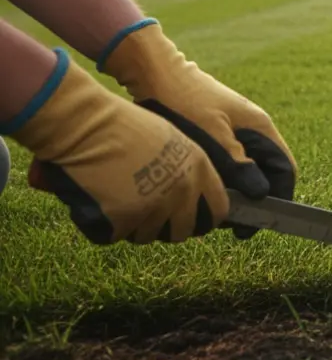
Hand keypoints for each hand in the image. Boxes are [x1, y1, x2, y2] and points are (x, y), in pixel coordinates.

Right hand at [10, 50, 236, 243]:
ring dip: (133, 225)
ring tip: (117, 198)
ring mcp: (154, 207)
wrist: (87, 124)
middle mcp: (182, 191)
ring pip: (147, 235)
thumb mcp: (171, 140)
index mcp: (198, 169)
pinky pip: (116, 235)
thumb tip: (193, 197)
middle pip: (183, 231)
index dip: (204, 218)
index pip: (218, 210)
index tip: (193, 220)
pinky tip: (98, 200)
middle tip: (146, 214)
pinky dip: (105, 225)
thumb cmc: (123, 125)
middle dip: (166, 228)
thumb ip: (185, 169)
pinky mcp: (124, 219)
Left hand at [100, 20, 295, 238]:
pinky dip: (222, 178)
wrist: (155, 71)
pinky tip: (202, 188)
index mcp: (261, 128)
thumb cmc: (184, 101)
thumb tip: (261, 194)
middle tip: (228, 223)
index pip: (285, 170)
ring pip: (247, 169)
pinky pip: (230, 162)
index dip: (278, 199)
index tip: (254, 225)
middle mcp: (254, 129)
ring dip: (235, 190)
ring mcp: (236, 130)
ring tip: (211, 208)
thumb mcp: (213, 136)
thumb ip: (239, 165)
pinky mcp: (219, 131)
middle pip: (266, 173)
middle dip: (253, 199)